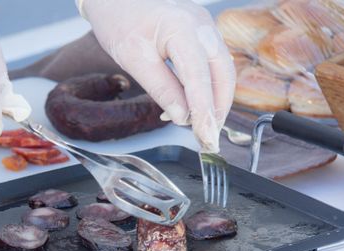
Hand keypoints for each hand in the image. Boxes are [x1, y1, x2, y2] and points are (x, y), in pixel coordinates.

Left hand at [77, 0, 234, 151]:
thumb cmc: (120, 20)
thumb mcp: (134, 59)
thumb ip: (161, 88)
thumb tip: (181, 116)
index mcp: (181, 28)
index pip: (199, 77)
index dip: (204, 110)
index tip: (205, 135)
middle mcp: (201, 25)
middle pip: (222, 74)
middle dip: (218, 109)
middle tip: (207, 137)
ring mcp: (205, 28)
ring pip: (222, 71)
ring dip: (214, 101)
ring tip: (201, 127)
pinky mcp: (202, 35)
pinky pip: (212, 66)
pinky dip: (207, 89)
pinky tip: (194, 107)